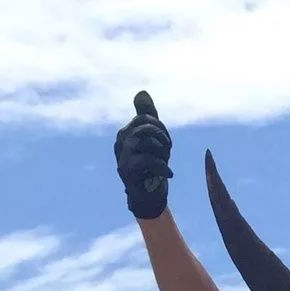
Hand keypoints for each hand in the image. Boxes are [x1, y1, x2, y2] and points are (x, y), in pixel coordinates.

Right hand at [114, 90, 172, 219]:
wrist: (148, 199)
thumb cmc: (151, 169)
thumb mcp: (153, 139)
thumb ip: (147, 116)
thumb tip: (142, 92)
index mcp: (125, 133)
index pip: (145, 119)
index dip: (161, 129)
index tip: (166, 143)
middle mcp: (120, 142)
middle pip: (146, 129)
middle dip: (163, 140)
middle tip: (167, 153)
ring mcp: (121, 156)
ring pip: (148, 142)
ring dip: (163, 154)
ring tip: (165, 164)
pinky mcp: (126, 170)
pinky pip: (148, 159)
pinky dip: (162, 167)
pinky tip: (169, 175)